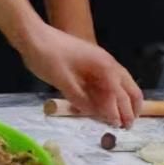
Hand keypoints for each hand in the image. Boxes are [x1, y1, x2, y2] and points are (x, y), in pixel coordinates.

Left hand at [16, 23, 142, 126]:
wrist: (33, 37)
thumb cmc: (47, 56)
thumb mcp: (62, 80)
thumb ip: (80, 98)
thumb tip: (97, 114)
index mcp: (103, 65)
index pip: (118, 93)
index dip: (120, 112)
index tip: (119, 127)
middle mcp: (106, 64)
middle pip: (127, 87)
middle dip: (130, 107)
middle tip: (127, 127)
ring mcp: (98, 64)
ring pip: (118, 85)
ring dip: (121, 102)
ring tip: (121, 120)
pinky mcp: (88, 66)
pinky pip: (104, 83)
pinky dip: (108, 96)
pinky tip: (104, 108)